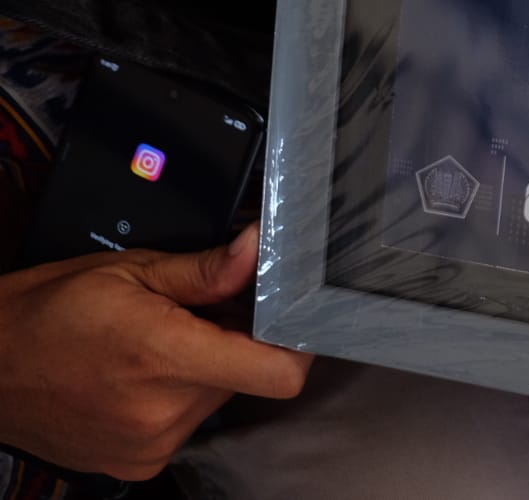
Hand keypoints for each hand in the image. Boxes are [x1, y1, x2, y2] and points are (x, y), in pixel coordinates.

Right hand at [0, 224, 311, 479]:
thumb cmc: (46, 311)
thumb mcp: (127, 272)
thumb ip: (204, 270)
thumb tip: (258, 249)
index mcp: (167, 358)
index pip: (278, 372)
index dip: (297, 344)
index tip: (288, 318)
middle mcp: (164, 413)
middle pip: (247, 376)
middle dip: (236, 342)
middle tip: (202, 313)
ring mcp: (150, 446)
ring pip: (217, 398)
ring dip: (205, 369)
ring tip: (161, 342)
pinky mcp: (137, 464)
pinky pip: (185, 424)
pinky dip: (177, 398)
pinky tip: (141, 375)